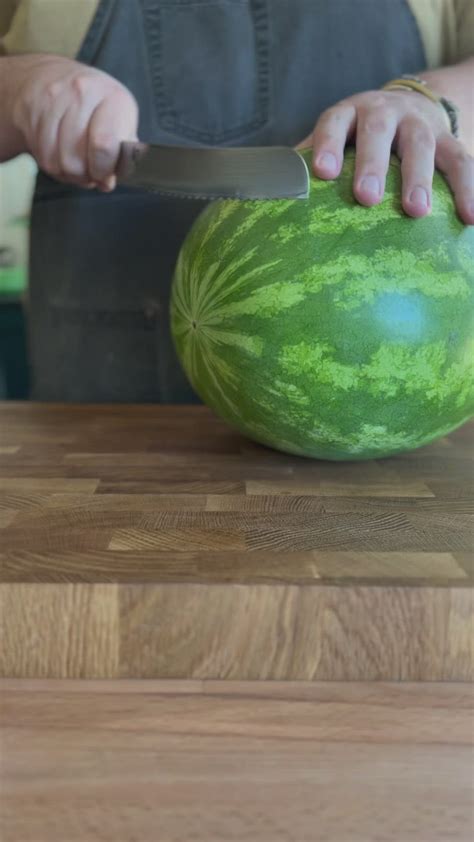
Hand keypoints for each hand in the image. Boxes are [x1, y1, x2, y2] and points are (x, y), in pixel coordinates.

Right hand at [8, 54, 137, 190]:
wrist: (59, 77)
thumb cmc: (99, 107)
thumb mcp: (122, 124)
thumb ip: (121, 155)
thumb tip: (106, 182)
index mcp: (113, 97)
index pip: (103, 145)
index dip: (103, 170)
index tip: (104, 175)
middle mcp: (82, 92)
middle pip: (74, 159)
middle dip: (83, 176)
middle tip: (89, 172)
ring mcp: (53, 98)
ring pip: (55, 161)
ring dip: (66, 173)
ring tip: (76, 165)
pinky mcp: (31, 107)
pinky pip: (40, 154)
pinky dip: (52, 164)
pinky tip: (60, 156)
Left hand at [299, 89, 473, 224]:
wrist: (410, 108)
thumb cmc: (358, 140)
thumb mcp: (336, 141)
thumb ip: (310, 164)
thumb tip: (272, 197)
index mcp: (349, 114)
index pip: (334, 122)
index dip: (328, 144)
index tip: (322, 173)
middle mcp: (385, 113)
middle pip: (379, 131)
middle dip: (373, 163)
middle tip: (366, 198)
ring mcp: (419, 125)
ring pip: (422, 145)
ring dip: (419, 179)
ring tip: (416, 212)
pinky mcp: (448, 140)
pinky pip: (462, 162)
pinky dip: (469, 189)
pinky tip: (470, 218)